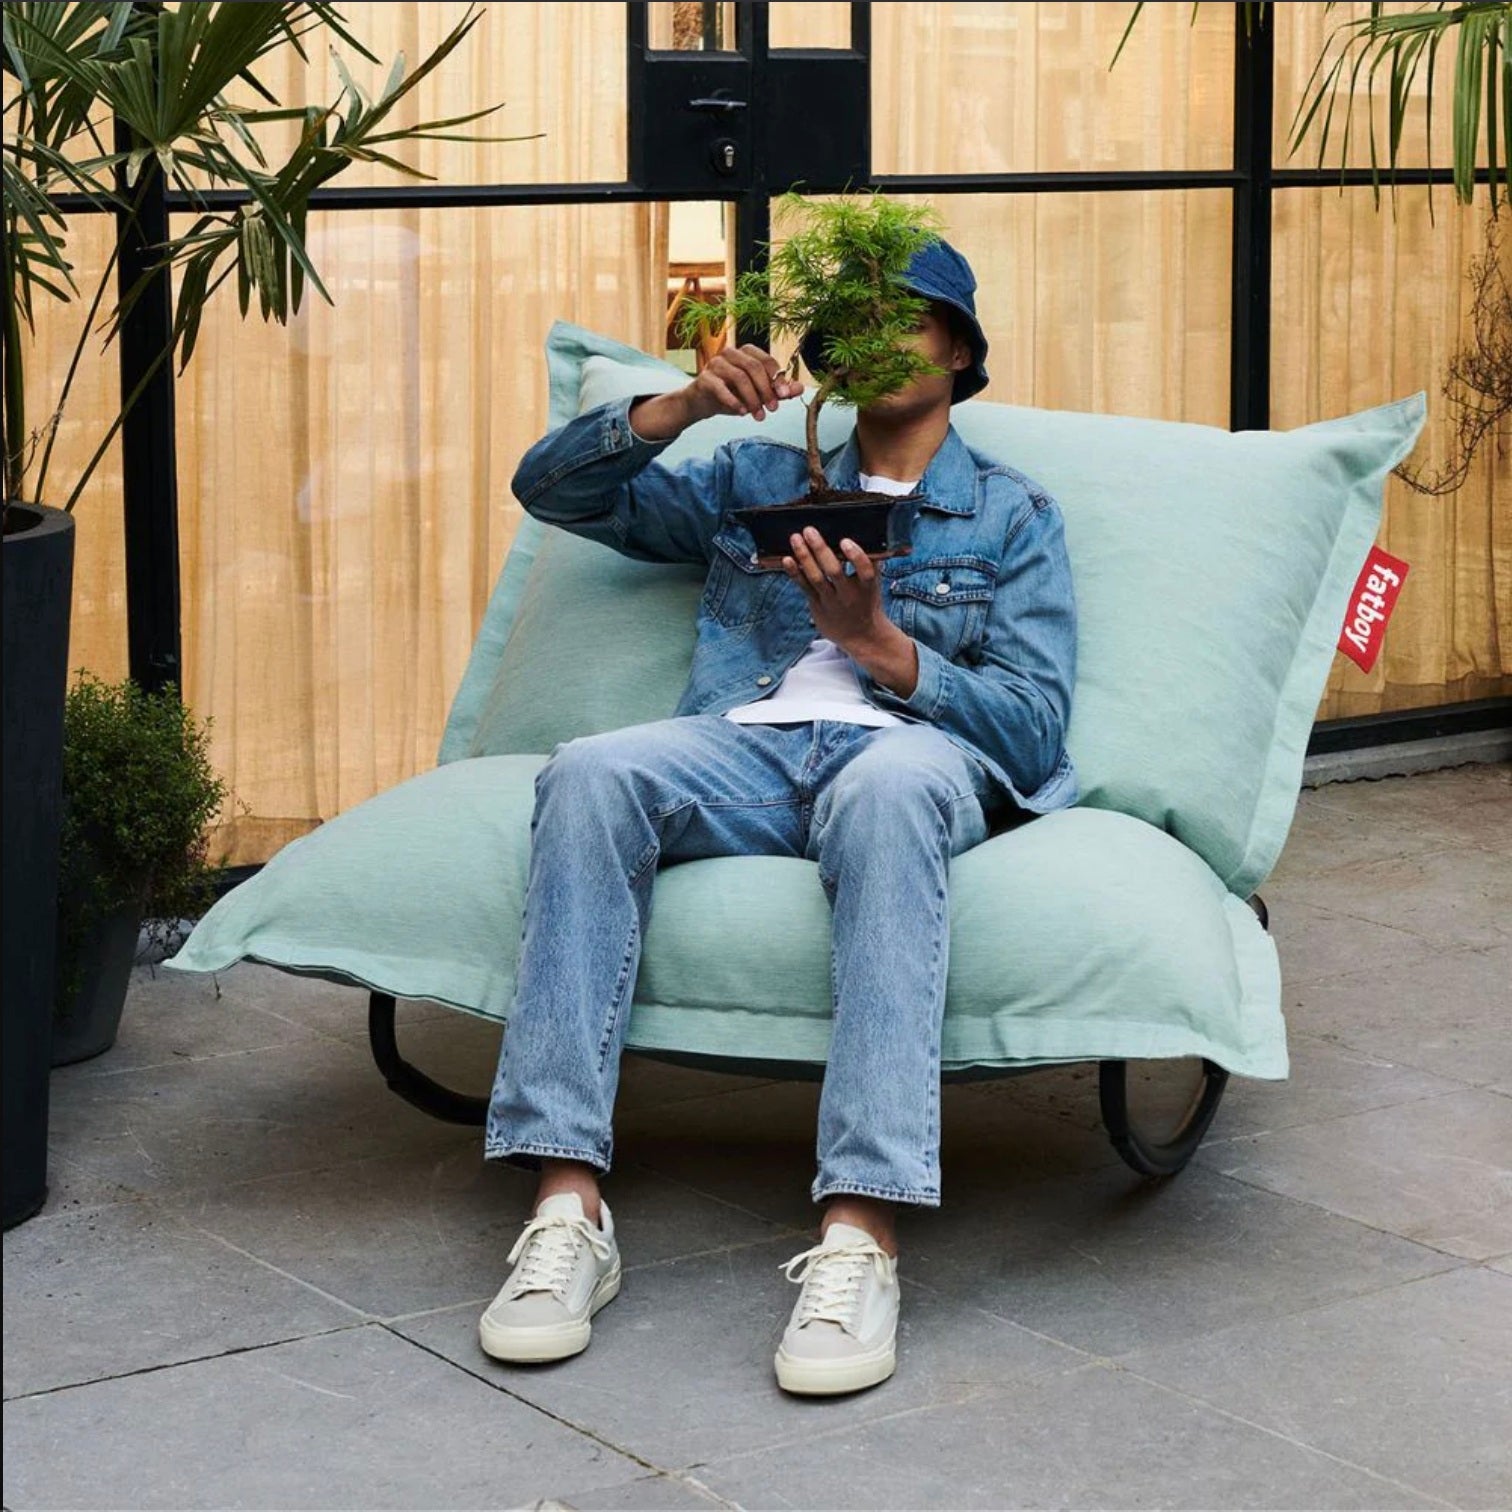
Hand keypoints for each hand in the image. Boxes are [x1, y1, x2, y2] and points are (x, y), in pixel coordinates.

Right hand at [685, 344, 803, 423]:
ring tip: (758, 416)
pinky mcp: (705, 377)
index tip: (785, 396)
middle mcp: (731, 352)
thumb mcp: (758, 394)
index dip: (778, 378)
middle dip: (766, 390)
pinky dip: (733, 401)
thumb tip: (800, 388)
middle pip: (754, 367)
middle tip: (773, 409)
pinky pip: (721, 387)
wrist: (702, 403)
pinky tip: (741, 412)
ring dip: (752, 399)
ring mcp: (716, 363)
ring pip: (739, 377)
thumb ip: (777, 390)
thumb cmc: (732, 394)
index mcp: (746, 352)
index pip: (766, 361)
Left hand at [782, 527, 889, 652]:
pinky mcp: (817, 605)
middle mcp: (848, 595)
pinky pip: (804, 587)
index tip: (845, 541)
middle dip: (820, 550)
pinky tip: (787, 559)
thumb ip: (869, 563)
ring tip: (795, 538)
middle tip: (809, 531)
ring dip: (804, 556)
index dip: (856, 556)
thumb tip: (863, 534)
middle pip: (834, 571)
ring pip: (816, 578)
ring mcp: (831, 601)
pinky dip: (795, 573)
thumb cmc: (867, 602)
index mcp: (867, 587)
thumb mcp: (873, 584)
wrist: (861, 636)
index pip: (865, 571)